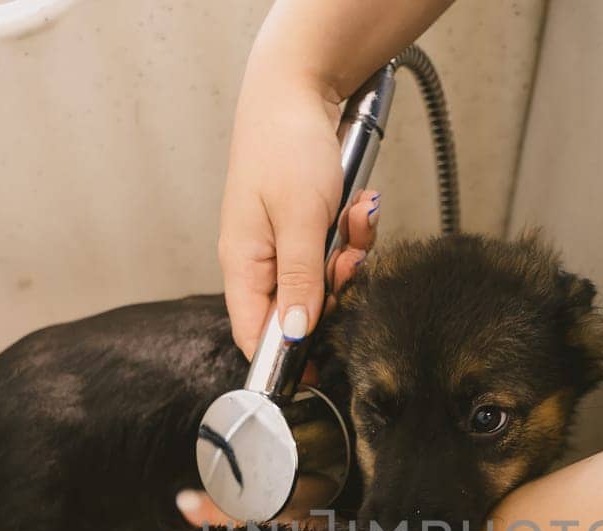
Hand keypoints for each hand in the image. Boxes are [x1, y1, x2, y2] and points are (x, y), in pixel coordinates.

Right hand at [218, 59, 382, 358]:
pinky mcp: (308, 227)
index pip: (255, 335)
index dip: (285, 359)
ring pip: (327, 281)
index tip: (321, 372)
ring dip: (351, 256)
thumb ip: (299, 280)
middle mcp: (261, 260)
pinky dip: (355, 233)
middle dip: (336, 291)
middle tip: (350, 260)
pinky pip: (337, 251)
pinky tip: (360, 204)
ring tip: (357, 215)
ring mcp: (285, 244)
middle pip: (301, 311)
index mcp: (243, 263)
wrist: (298, 86)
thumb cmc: (286, 145)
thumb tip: (293, 337)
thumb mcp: (299, 218)